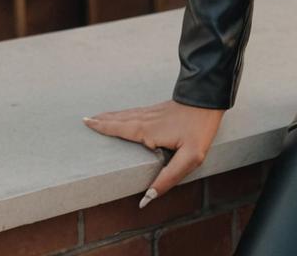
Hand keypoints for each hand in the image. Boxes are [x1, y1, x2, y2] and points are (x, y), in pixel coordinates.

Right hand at [83, 99, 225, 206]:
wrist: (210, 98)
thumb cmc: (200, 128)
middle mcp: (148, 119)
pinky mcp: (162, 109)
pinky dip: (125, 113)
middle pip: (120, 120)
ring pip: (128, 114)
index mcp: (149, 131)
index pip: (121, 130)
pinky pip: (137, 111)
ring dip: (112, 116)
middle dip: (103, 120)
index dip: (104, 127)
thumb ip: (167, 178)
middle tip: (86, 119)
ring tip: (98, 116)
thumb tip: (146, 199)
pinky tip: (125, 114)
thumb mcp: (190, 158)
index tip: (87, 123)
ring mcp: (155, 112)